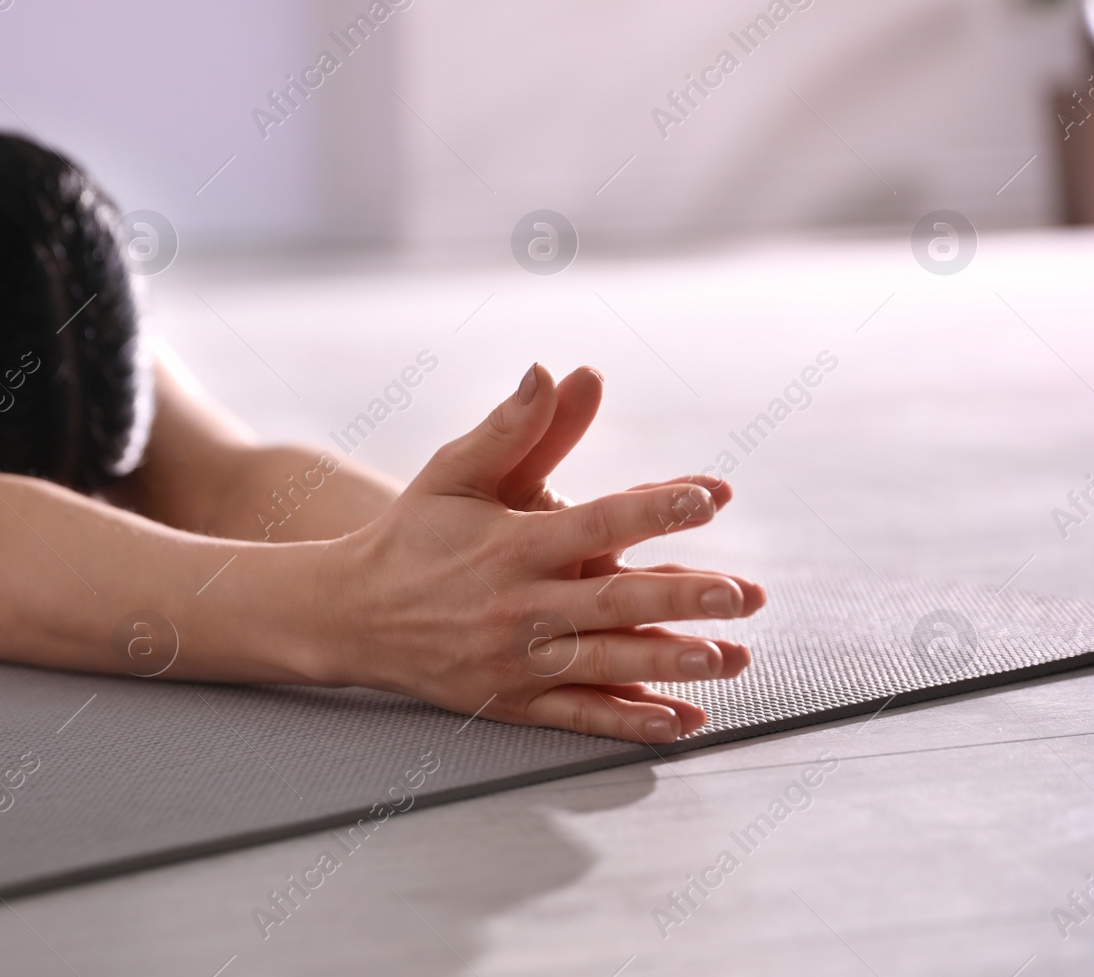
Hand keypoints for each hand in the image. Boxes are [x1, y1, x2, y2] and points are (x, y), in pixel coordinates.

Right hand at [315, 363, 764, 741]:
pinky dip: (631, 722)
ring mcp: (514, 660)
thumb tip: (550, 370)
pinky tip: (682, 721)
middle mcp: (516, 605)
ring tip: (731, 658)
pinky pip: (579, 716)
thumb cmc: (413, 532)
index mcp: (510, 544)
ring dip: (670, 663)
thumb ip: (510, 426)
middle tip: (743, 593)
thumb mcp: (454, 471)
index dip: (654, 510)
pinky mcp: (510, 701)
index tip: (709, 496)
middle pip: (610, 602)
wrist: (350, 613)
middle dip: (681, 597)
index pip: (595, 523)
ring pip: (604, 664)